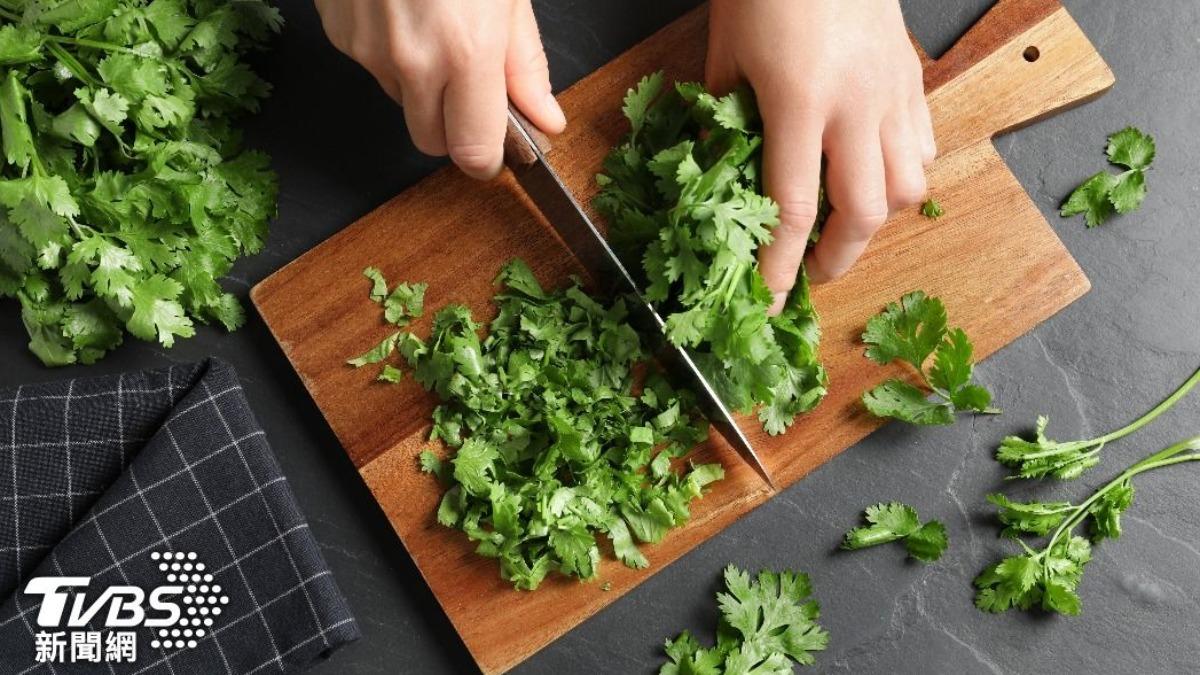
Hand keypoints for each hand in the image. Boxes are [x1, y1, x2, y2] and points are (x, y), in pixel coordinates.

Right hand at [315, 0, 565, 178]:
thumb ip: (525, 65)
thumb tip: (544, 120)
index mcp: (464, 53)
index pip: (471, 152)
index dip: (487, 157)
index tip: (500, 146)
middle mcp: (410, 62)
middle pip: (430, 142)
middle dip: (453, 126)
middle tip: (473, 84)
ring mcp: (367, 49)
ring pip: (400, 100)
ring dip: (422, 83)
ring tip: (437, 23)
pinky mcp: (338, 32)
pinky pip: (372, 64)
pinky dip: (391, 50)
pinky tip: (404, 8)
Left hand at [707, 0, 935, 312]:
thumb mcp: (725, 53)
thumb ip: (721, 120)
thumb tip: (716, 175)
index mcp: (799, 101)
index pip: (794, 208)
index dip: (781, 265)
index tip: (769, 301)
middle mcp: (856, 105)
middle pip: (864, 212)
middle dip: (837, 259)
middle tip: (811, 273)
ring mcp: (893, 92)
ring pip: (907, 187)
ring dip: (875, 224)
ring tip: (844, 230)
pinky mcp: (912, 77)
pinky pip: (922, 148)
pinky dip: (903, 178)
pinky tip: (875, 179)